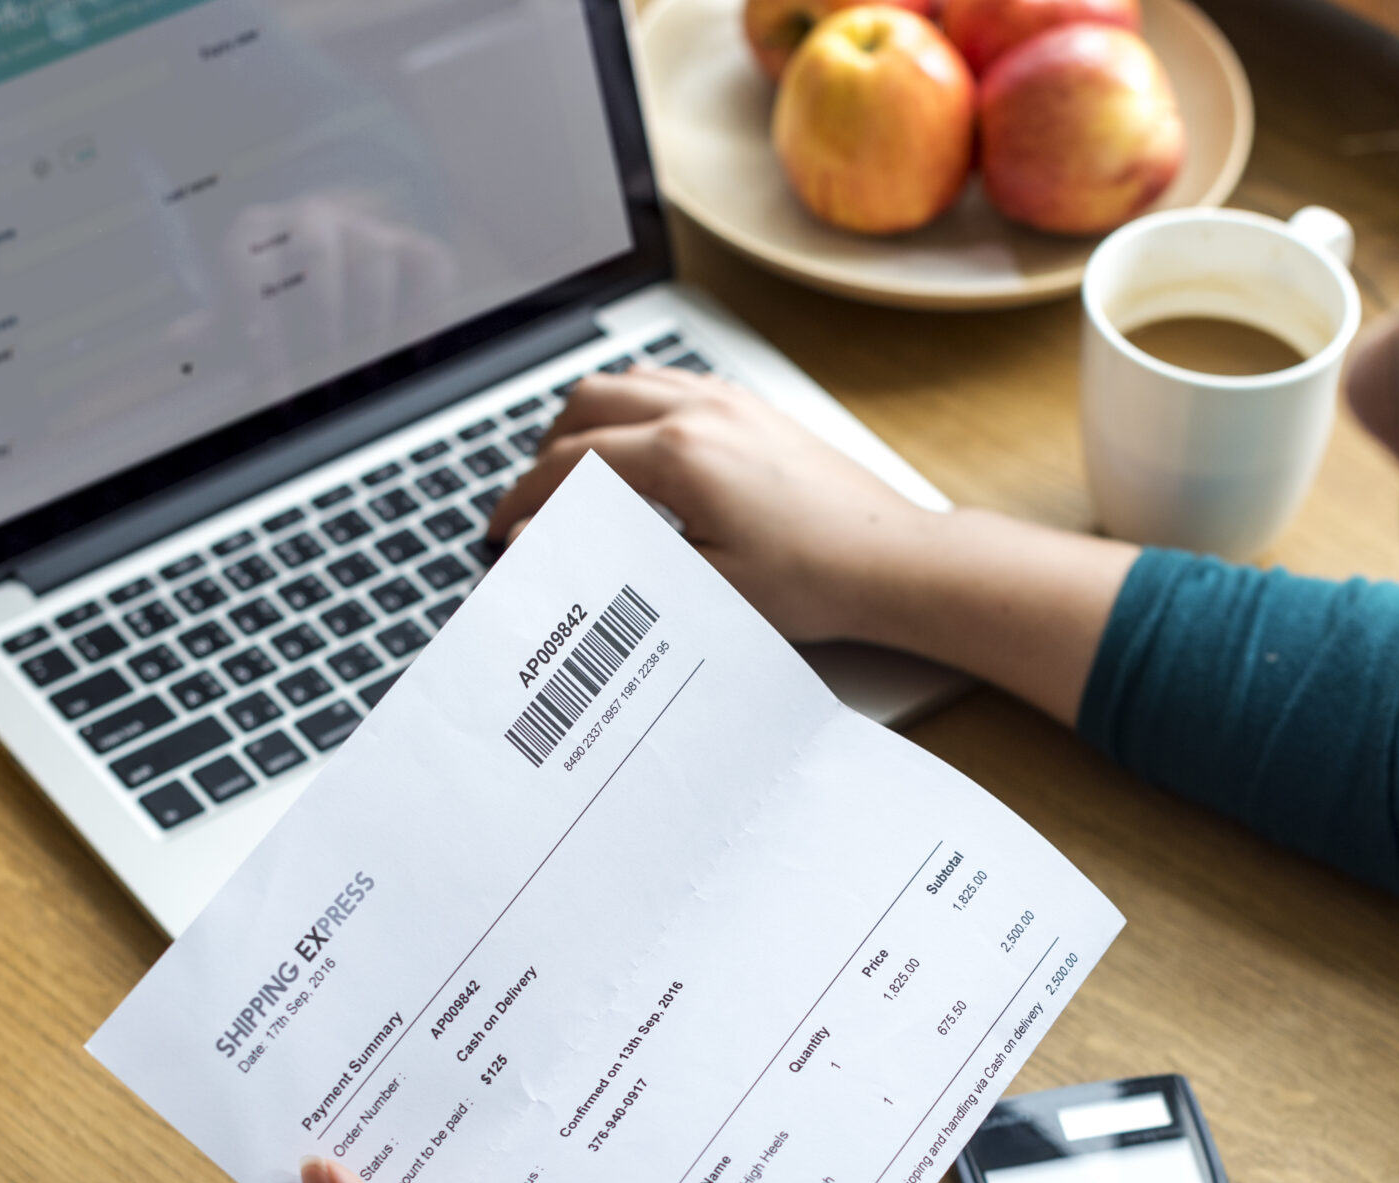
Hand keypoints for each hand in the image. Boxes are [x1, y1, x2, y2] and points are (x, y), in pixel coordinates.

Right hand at [484, 366, 938, 641]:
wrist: (893, 560)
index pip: (571, 465)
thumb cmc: (816, 579)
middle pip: (584, 406)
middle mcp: (701, 411)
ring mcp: (730, 401)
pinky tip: (631, 444)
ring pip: (625, 382)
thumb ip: (615, 557)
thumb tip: (547, 543)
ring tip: (569, 474)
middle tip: (531, 506)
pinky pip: (669, 382)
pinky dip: (631, 405)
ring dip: (584, 421)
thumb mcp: (703, 585)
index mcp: (681, 454)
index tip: (504, 532)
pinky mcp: (752, 406)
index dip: (525, 501)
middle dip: (544, 455)